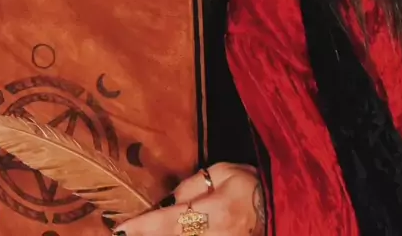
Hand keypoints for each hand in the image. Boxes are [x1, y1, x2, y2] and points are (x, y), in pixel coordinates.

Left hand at [114, 163, 265, 235]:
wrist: (280, 209)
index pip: (170, 222)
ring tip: (136, 233)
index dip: (144, 227)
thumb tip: (167, 201)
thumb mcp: (225, 172)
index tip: (120, 230)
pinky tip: (162, 233)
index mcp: (215, 212)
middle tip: (121, 234)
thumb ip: (194, 185)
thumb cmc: (252, 186)